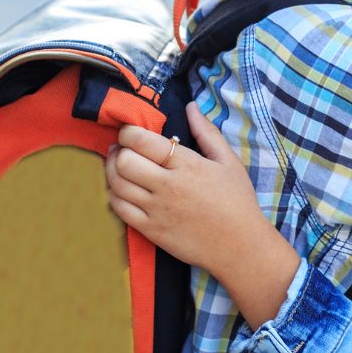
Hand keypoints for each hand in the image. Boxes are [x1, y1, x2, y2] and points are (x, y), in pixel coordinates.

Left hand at [105, 103, 299, 323]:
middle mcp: (167, 186)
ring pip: (116, 184)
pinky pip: (119, 209)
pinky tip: (123, 189)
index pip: (141, 141)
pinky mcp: (150, 230)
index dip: (128, 132)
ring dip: (112, 171)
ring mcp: (156, 210)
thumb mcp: (228, 161)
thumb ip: (207, 132)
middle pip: (123, 161)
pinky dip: (114, 195)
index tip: (132, 133)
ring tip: (120, 166)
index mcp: (187, 165)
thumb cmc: (237, 201)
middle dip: (118, 151)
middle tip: (123, 149)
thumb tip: (190, 106)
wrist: (239, 245)